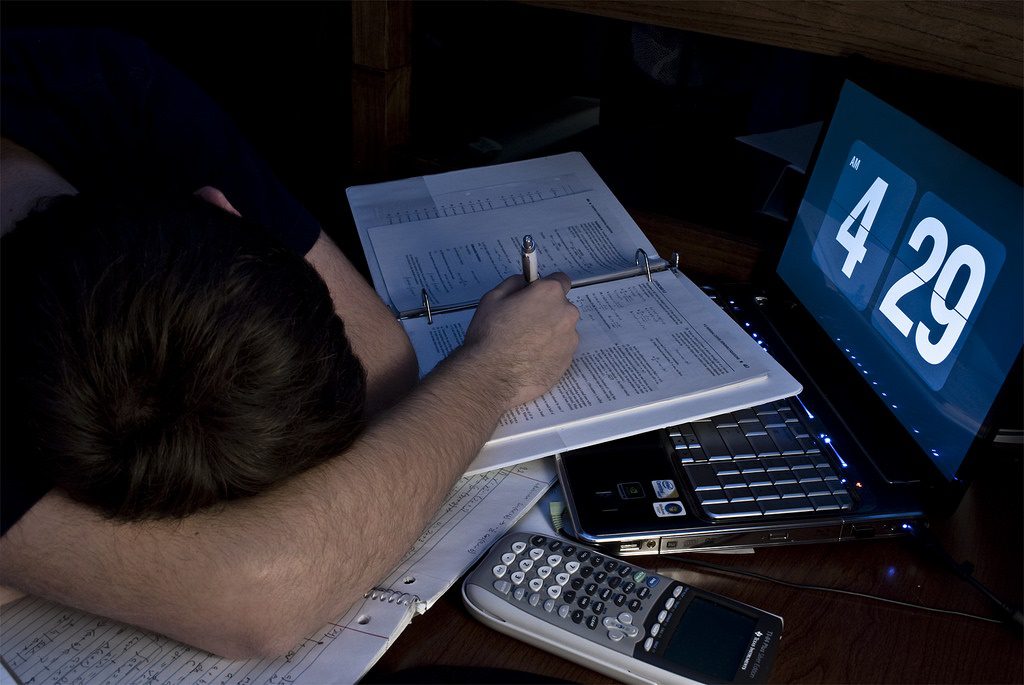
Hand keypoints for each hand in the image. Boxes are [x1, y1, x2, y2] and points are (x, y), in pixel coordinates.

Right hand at [461, 273, 579, 409]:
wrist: (492, 377)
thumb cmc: (490, 336)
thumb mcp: (492, 298)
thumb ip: (514, 283)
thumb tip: (525, 283)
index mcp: (550, 294)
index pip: (560, 280)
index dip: (545, 288)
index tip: (535, 296)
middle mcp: (566, 314)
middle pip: (562, 307)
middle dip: (547, 312)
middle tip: (524, 324)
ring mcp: (569, 340)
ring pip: (562, 331)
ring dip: (549, 334)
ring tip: (524, 346)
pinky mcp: (567, 362)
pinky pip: (560, 351)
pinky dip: (549, 353)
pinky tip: (529, 360)